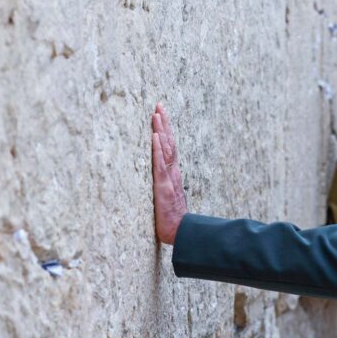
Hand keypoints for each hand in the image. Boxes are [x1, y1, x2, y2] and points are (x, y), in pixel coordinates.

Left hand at [152, 103, 188, 244]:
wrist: (181, 233)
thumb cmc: (172, 219)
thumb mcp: (167, 198)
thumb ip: (164, 187)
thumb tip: (159, 181)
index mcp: (172, 174)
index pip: (169, 148)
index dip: (165, 131)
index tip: (161, 114)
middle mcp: (172, 172)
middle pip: (168, 143)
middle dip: (164, 123)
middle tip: (159, 104)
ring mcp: (168, 178)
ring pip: (165, 149)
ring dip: (160, 130)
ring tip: (157, 113)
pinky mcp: (163, 186)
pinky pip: (160, 164)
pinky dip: (157, 149)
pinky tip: (155, 136)